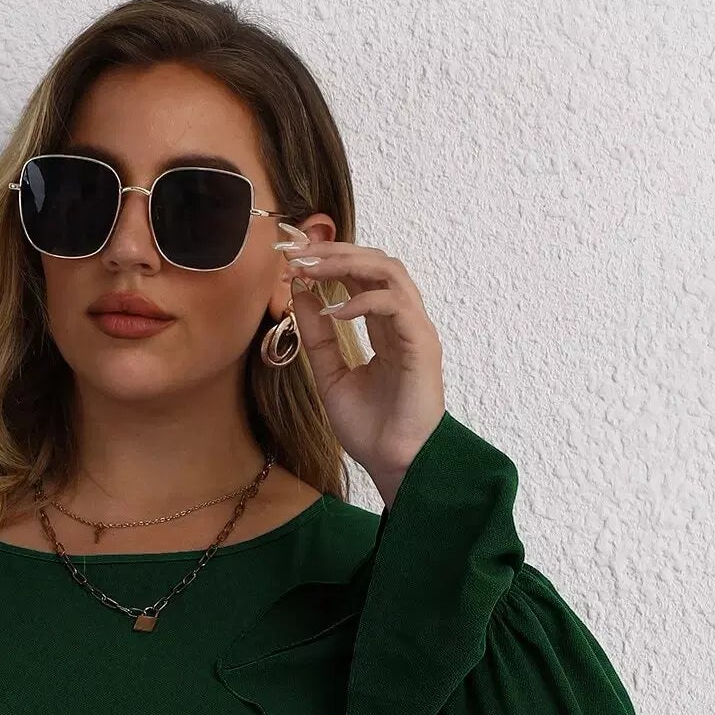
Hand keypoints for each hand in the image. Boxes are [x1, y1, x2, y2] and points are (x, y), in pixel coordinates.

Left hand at [273, 230, 446, 507]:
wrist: (395, 463)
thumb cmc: (371, 428)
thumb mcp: (330, 376)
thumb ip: (318, 337)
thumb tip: (300, 295)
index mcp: (385, 327)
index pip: (360, 276)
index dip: (328, 260)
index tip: (292, 258)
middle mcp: (403, 321)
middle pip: (375, 262)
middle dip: (334, 251)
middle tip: (297, 253)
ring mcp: (415, 329)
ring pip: (389, 271)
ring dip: (347, 264)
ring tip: (312, 270)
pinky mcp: (422, 344)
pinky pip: (395, 305)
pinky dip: (363, 300)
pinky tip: (334, 311)